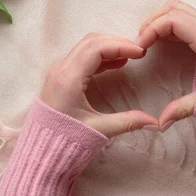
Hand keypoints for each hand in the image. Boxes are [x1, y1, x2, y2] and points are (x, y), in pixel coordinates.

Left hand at [40, 33, 158, 137]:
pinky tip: (118, 63)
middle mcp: (61, 69)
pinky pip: (81, 57)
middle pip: (91, 42)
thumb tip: (156, 123)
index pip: (96, 47)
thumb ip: (127, 122)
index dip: (121, 45)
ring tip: (131, 56)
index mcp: (68, 78)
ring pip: (85, 46)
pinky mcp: (60, 77)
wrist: (40, 153)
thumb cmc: (66, 141)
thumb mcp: (98, 130)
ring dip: (108, 47)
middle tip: (139, 51)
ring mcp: (58, 71)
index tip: (141, 52)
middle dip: (117, 42)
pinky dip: (100, 56)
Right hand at [137, 0, 195, 129]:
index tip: (141, 47)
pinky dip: (171, 26)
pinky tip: (165, 44)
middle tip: (141, 41)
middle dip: (153, 20)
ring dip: (161, 20)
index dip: (151, 29)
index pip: (172, 19)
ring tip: (150, 40)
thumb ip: (181, 109)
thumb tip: (160, 124)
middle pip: (174, 7)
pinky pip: (188, 20)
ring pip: (181, 10)